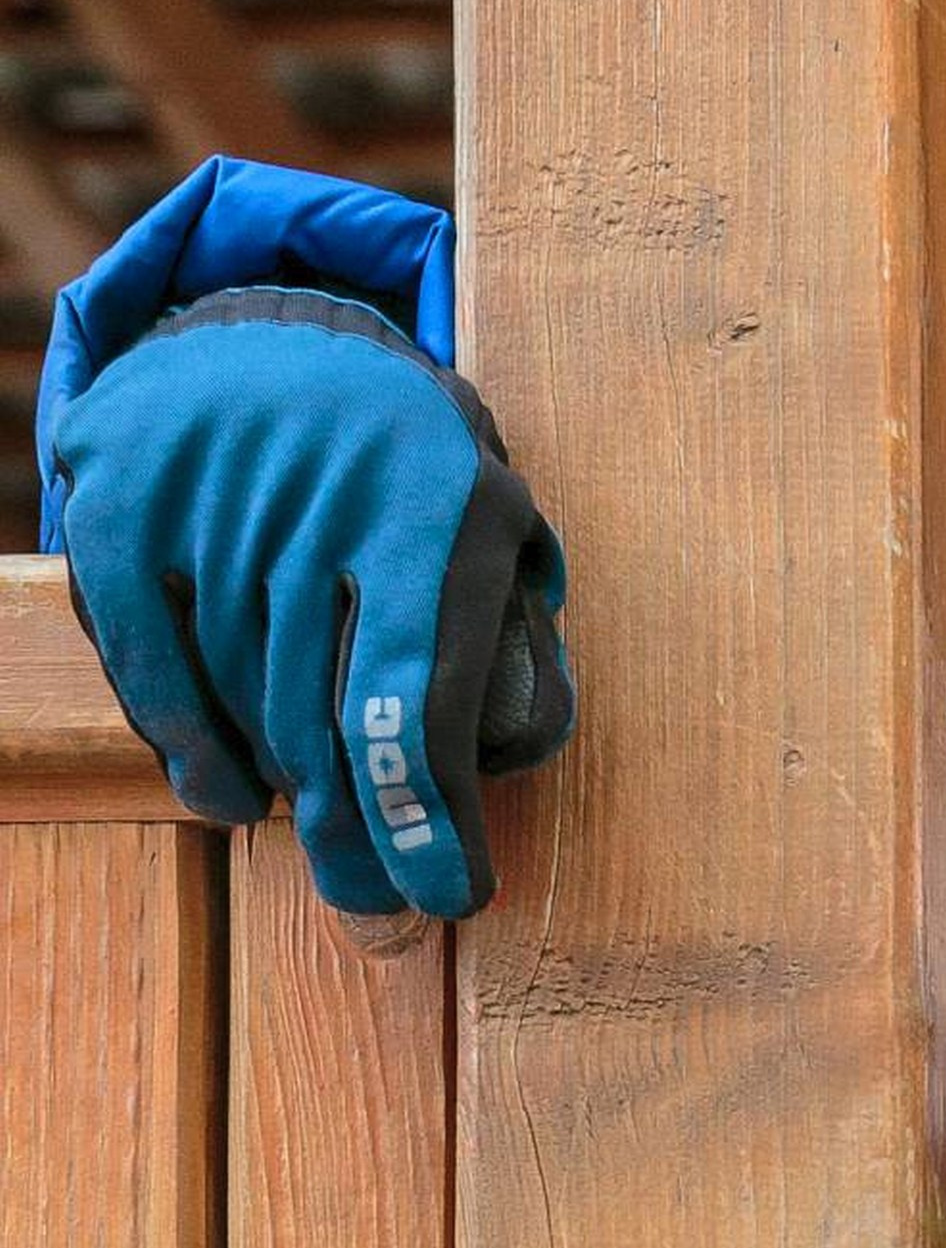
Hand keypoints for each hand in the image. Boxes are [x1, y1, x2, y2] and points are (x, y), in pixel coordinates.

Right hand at [45, 285, 569, 918]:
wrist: (271, 336)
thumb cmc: (401, 466)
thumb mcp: (489, 514)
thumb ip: (512, 622)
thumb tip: (520, 746)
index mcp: (430, 501)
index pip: (414, 692)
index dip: (423, 810)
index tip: (445, 896)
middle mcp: (318, 489)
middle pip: (320, 716)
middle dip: (357, 837)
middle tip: (380, 911)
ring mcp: (211, 489)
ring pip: (238, 697)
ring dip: (276, 795)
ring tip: (317, 844)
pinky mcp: (124, 493)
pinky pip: (150, 659)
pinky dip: (185, 743)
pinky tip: (221, 797)